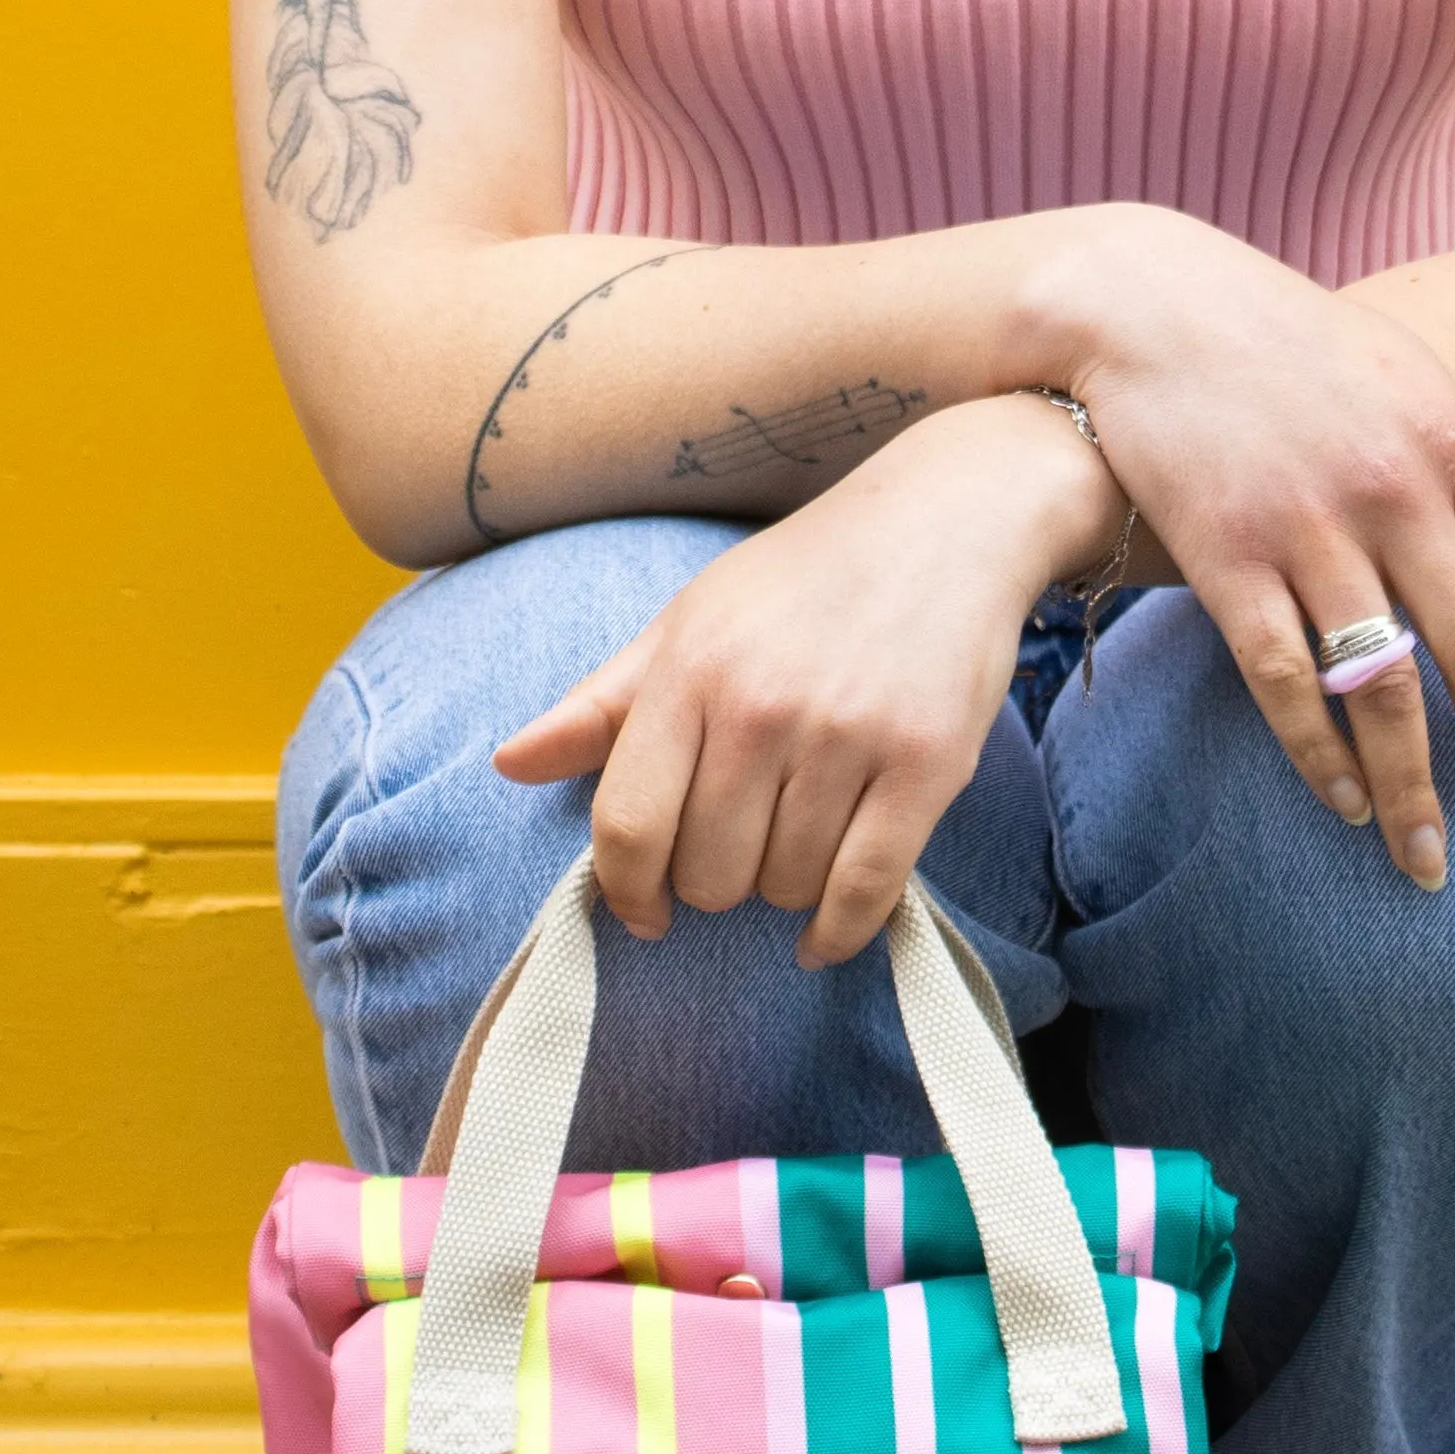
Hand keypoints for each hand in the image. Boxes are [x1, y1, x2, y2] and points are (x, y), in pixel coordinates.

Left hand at [488, 395, 1108, 964]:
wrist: (946, 522)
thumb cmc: (804, 579)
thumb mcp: (689, 621)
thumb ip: (601, 703)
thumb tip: (508, 765)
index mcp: (691, 670)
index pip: (625, 824)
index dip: (625, 889)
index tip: (643, 908)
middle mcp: (762, 707)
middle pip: (707, 872)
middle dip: (713, 883)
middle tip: (739, 849)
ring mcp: (848, 737)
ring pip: (785, 886)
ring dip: (783, 889)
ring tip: (796, 841)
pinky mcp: (927, 764)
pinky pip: (864, 891)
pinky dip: (838, 931)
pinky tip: (823, 930)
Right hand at [1038, 209, 1454, 889]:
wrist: (1149, 304)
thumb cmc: (1295, 349)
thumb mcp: (1417, 389)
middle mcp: (1395, 491)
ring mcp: (1308, 526)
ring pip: (1385, 688)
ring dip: (1416, 789)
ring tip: (1432, 861)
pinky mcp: (1224, 556)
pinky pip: (1286, 681)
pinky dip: (1318, 755)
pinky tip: (1342, 804)